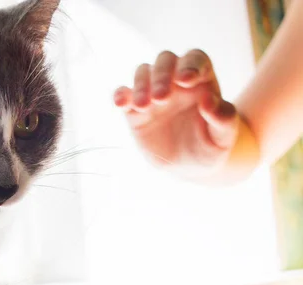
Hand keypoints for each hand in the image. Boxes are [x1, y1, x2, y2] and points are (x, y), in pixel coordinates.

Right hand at [114, 49, 239, 178]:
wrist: (189, 165)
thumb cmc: (211, 146)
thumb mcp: (224, 137)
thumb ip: (222, 117)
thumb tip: (208, 99)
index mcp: (201, 80)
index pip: (195, 59)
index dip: (190, 64)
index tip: (187, 80)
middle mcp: (175, 81)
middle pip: (165, 60)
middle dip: (162, 75)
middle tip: (162, 98)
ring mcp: (153, 93)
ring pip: (143, 72)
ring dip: (141, 85)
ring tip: (143, 106)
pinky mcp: (134, 110)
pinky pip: (124, 94)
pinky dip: (120, 95)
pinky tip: (121, 104)